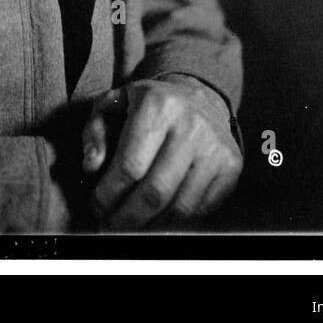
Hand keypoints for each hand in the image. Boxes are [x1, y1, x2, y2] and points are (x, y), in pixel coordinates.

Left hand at [81, 76, 241, 229]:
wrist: (199, 95)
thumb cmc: (148, 105)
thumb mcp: (114, 104)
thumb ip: (95, 132)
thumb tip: (91, 167)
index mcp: (158, 106)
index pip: (130, 165)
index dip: (108, 195)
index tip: (96, 208)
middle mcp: (191, 125)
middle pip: (155, 192)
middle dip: (127, 218)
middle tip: (110, 226)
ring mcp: (215, 148)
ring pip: (180, 207)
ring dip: (151, 226)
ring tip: (132, 227)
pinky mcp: (231, 166)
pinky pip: (201, 209)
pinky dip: (176, 223)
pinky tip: (158, 220)